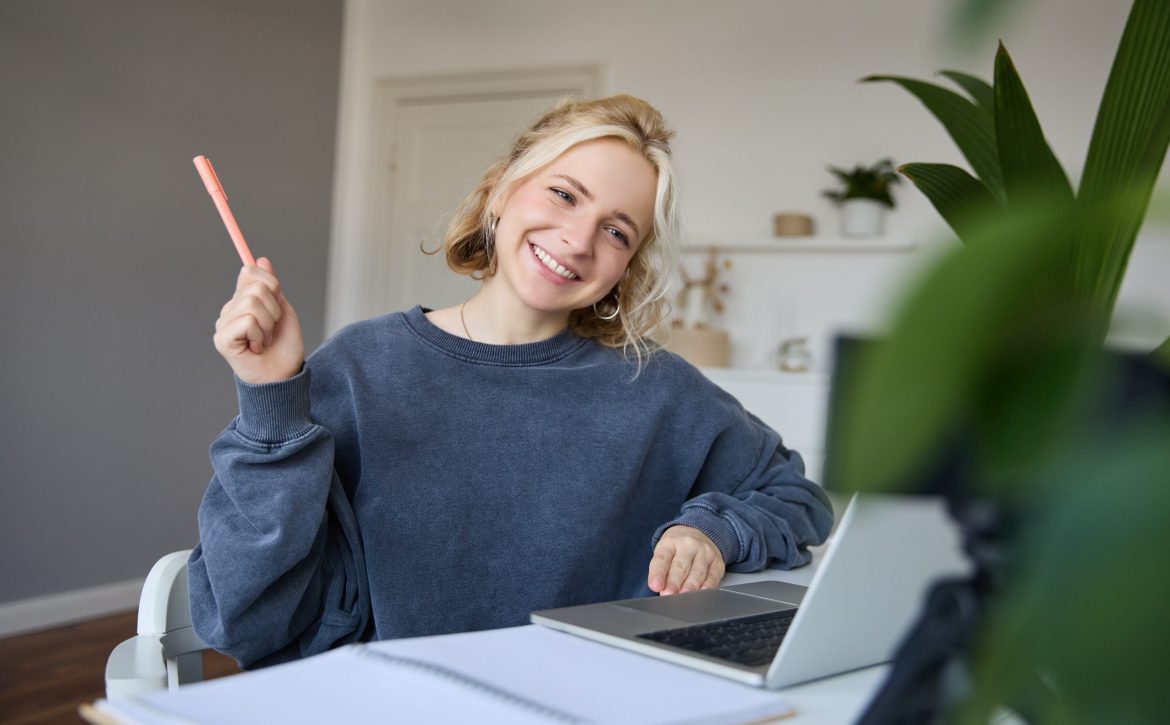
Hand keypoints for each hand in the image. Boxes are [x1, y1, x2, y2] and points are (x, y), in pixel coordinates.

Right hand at [213, 257, 303, 383]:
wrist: (283, 376)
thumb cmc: (284, 347)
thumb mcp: (283, 311)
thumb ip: (272, 287)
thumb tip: (261, 259)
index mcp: (242, 301)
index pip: (250, 272)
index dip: (270, 284)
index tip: (277, 302)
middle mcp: (229, 310)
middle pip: (255, 287)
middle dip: (274, 309)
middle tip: (272, 329)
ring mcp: (223, 324)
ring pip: (252, 303)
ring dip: (268, 324)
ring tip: (265, 340)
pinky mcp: (222, 339)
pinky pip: (247, 321)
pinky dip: (260, 334)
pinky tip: (257, 347)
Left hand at [647, 525, 724, 595]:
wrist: (698, 534)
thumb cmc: (677, 549)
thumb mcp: (665, 553)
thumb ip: (662, 571)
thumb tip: (662, 590)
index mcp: (671, 542)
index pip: (663, 558)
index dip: (658, 573)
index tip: (655, 586)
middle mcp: (689, 545)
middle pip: (681, 566)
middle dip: (674, 582)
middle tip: (668, 594)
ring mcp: (705, 552)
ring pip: (697, 572)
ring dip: (690, 586)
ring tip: (684, 596)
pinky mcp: (717, 562)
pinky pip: (713, 576)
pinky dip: (708, 585)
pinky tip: (703, 591)